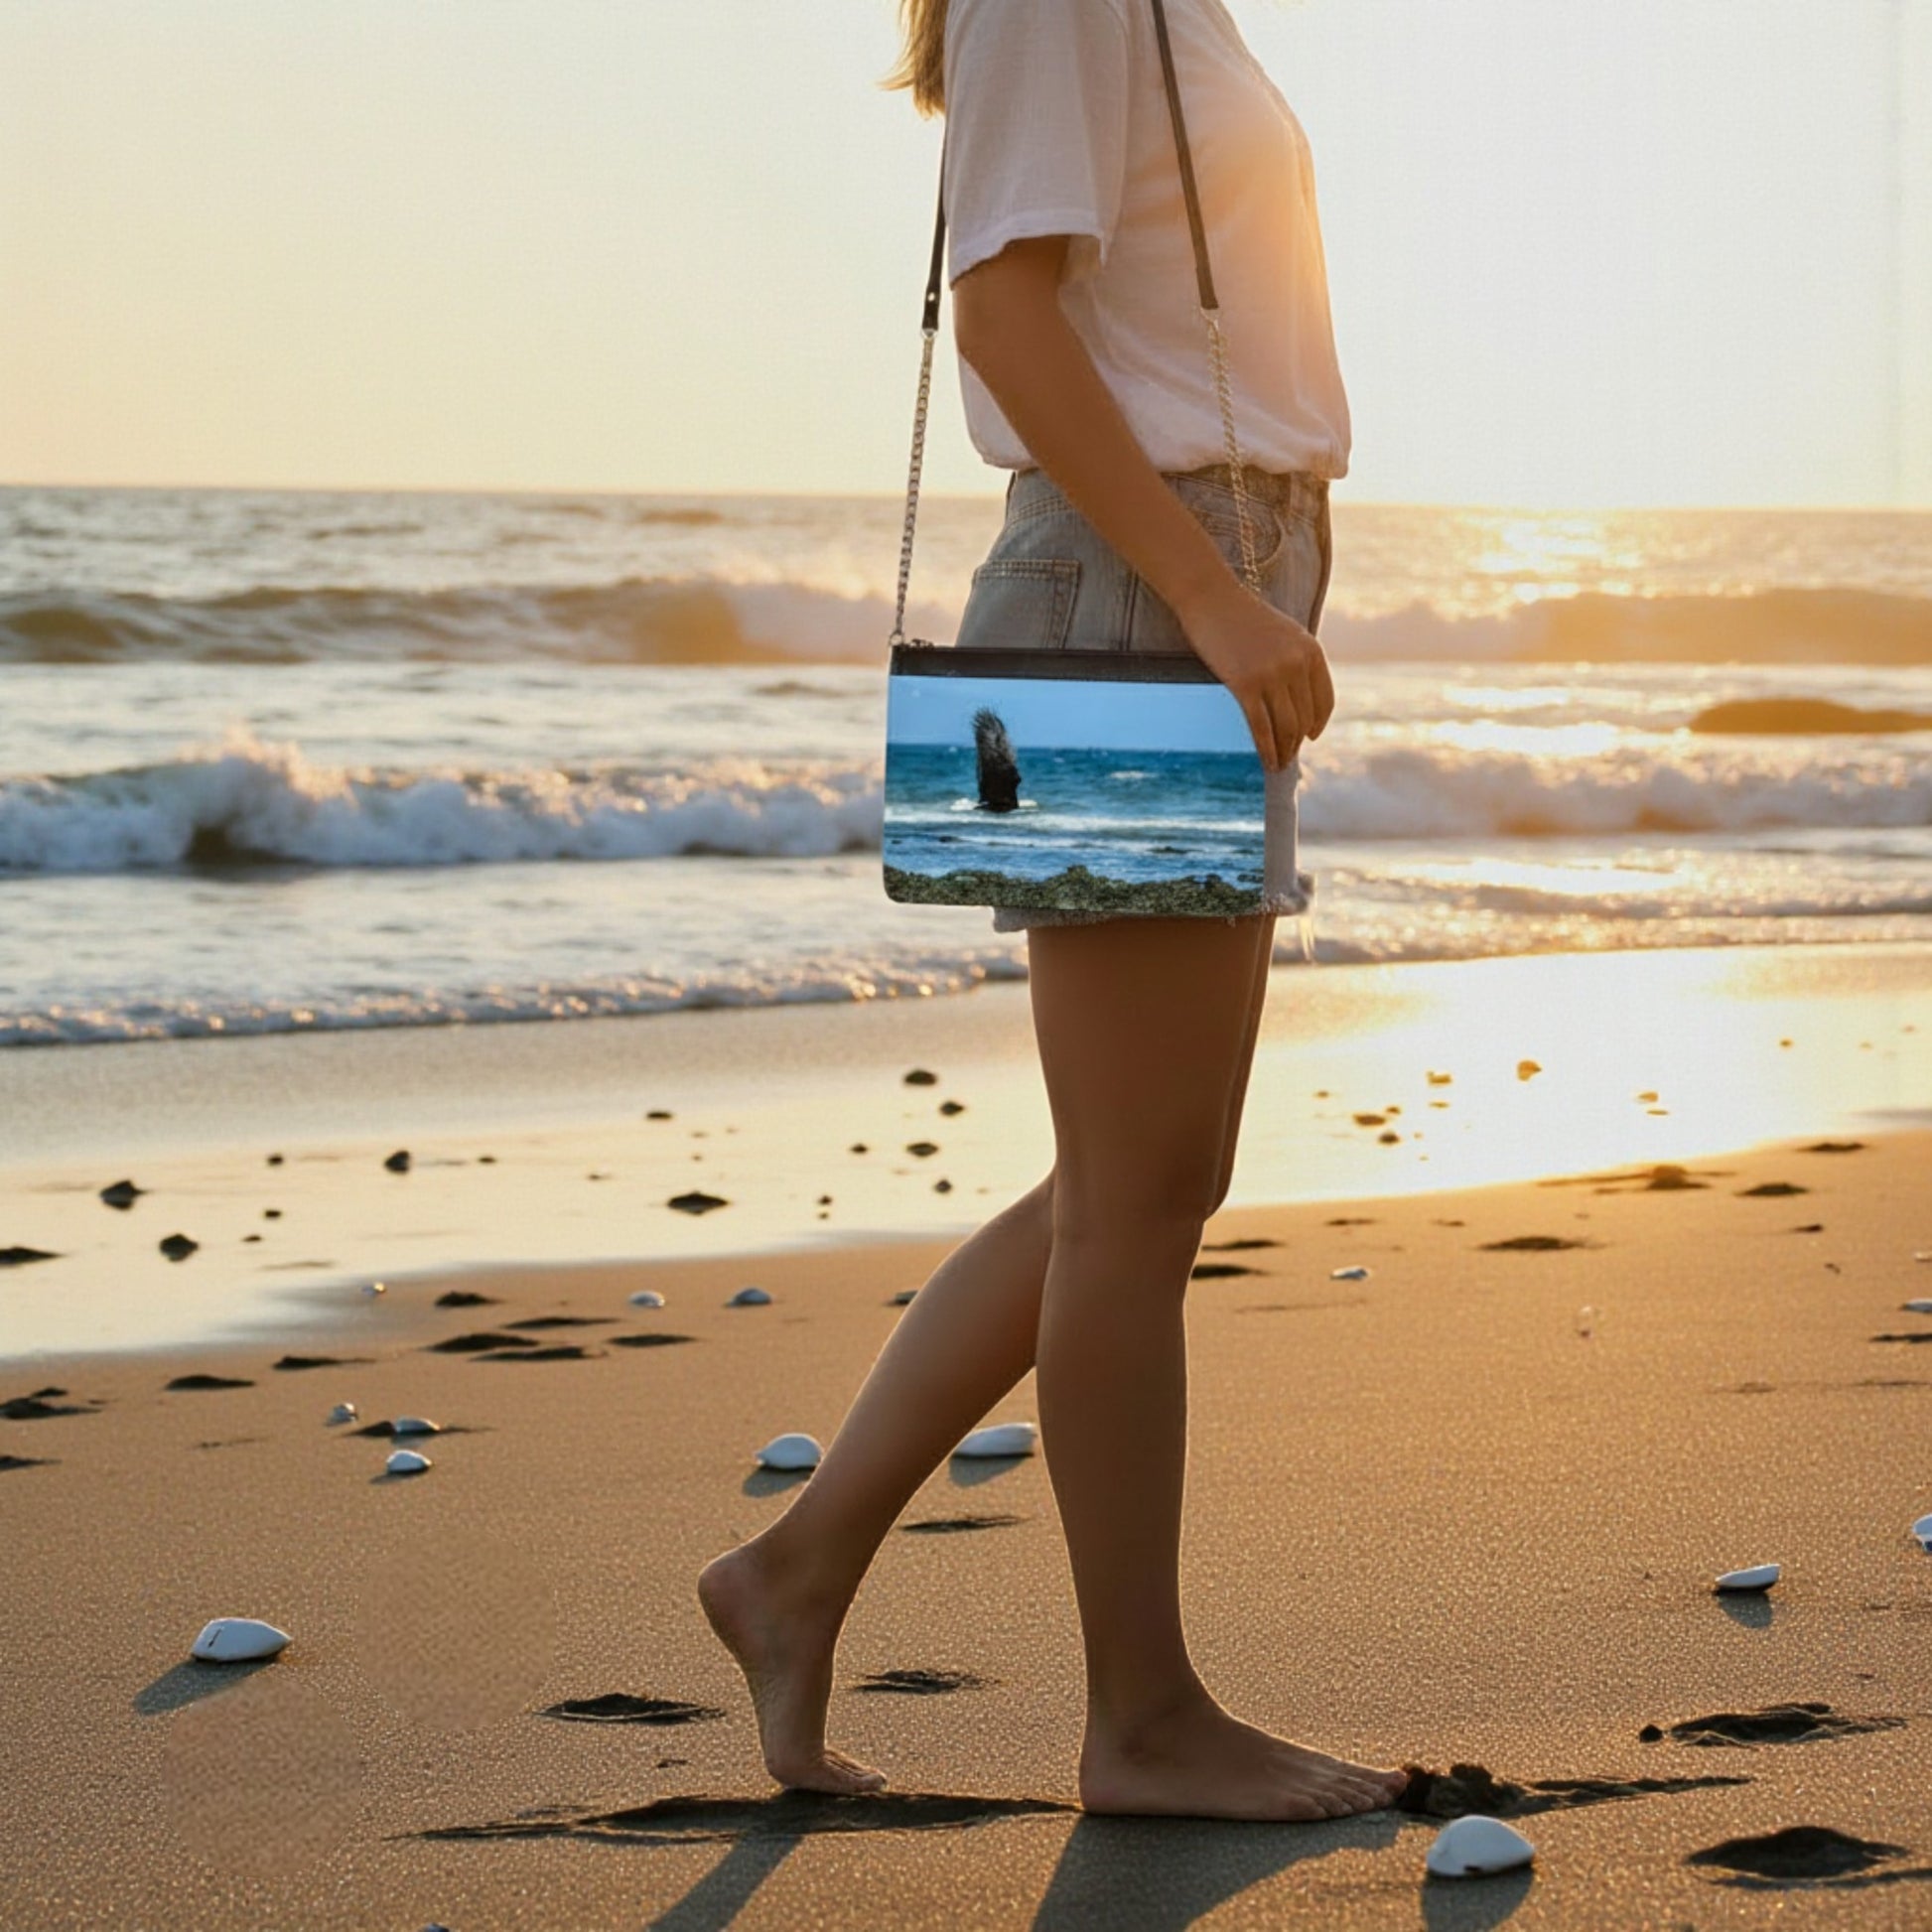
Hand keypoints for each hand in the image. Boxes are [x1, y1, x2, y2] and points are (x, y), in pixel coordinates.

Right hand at [1179, 578, 1334, 772]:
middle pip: (1304, 718)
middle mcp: (1296, 664)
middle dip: (1297, 743)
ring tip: (1278, 765)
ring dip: (1284, 751)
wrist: (1211, 598)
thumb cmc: (1242, 616)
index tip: (1309, 738)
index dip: (1318, 724)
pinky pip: (1261, 727)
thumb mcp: (1284, 634)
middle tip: (1287, 758)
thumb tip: (1298, 700)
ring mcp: (1272, 674)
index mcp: (1311, 651)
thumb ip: (1297, 661)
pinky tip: (1266, 762)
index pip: (1324, 701)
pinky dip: (1266, 749)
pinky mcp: (1245, 684)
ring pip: (1286, 727)